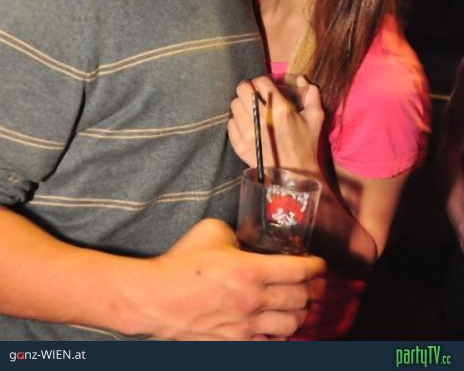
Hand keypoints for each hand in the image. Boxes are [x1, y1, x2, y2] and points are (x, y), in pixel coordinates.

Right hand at [122, 219, 325, 340]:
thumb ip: (238, 233)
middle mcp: (254, 300)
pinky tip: (279, 325)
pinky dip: (281, 334)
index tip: (318, 264)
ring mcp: (246, 326)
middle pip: (301, 298)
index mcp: (251, 269)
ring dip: (300, 313)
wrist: (156, 298)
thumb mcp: (213, 231)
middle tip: (314, 283)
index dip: (316, 267)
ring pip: (292, 325)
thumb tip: (248, 239)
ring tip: (299, 305)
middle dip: (313, 289)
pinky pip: (272, 343)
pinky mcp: (236, 343)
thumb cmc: (182, 262)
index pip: (300, 270)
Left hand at [228, 75, 323, 171]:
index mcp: (280, 109)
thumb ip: (312, 95)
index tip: (265, 87)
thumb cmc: (306, 145)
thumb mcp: (316, 118)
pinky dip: (237, 121)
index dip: (262, 81)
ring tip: (250, 110)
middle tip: (254, 95)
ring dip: (242, 104)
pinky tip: (247, 125)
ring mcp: (248, 132)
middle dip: (248, 89)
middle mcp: (261, 118)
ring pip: (234, 105)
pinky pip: (230, 123)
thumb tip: (303, 80)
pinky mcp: (239, 145)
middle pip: (242, 89)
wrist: (294, 176)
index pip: (260, 81)